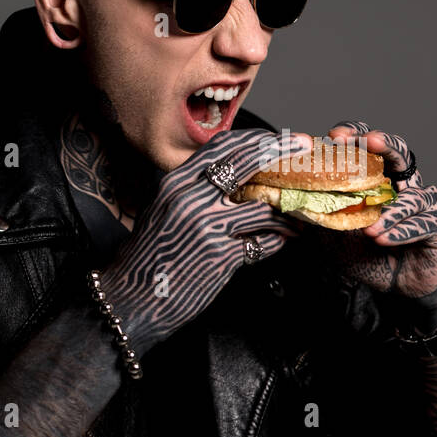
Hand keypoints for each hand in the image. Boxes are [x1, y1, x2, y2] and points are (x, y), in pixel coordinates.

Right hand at [98, 127, 312, 352]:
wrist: (132, 299)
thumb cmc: (149, 256)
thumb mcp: (163, 210)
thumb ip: (194, 190)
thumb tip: (235, 176)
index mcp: (175, 182)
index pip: (223, 146)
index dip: (257, 138)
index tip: (280, 137)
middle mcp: (190, 198)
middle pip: (247, 163)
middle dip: (282, 151)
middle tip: (305, 148)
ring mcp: (207, 227)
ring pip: (263, 207)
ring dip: (286, 211)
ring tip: (298, 214)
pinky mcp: (220, 256)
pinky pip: (262, 242)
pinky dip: (277, 240)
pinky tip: (284, 239)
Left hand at [322, 120, 436, 301]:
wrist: (396, 287)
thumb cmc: (368, 255)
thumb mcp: (334, 234)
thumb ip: (318, 213)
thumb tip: (286, 197)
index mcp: (381, 181)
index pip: (370, 148)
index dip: (356, 136)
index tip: (335, 136)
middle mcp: (405, 186)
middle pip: (401, 154)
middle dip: (386, 145)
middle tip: (370, 141)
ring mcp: (425, 205)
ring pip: (413, 196)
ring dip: (389, 212)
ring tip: (368, 229)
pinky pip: (423, 223)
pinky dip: (402, 231)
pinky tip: (383, 239)